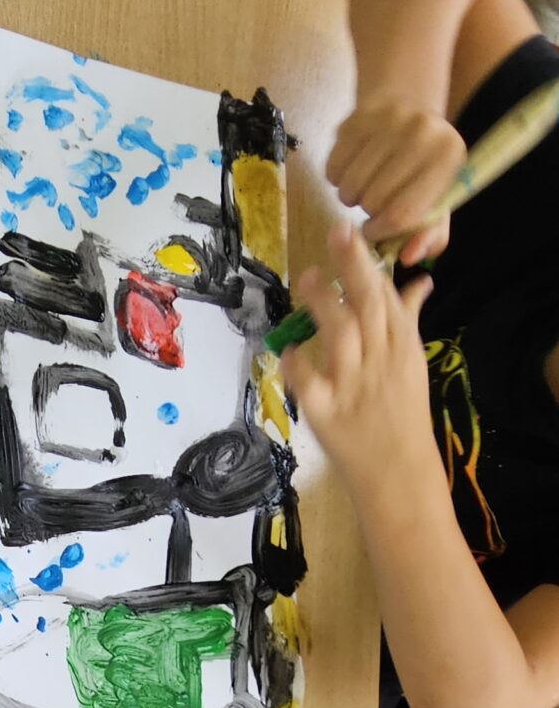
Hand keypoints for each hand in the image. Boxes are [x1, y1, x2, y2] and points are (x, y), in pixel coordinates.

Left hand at [281, 224, 433, 494]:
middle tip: (335, 234)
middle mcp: (380, 361)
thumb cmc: (403, 416)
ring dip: (323, 304)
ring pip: (340, 335)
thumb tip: (418, 283)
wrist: (399, 474)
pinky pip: (310, 381)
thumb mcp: (413, 365)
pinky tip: (289, 350)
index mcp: (402, 348)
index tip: (351, 233)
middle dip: (352, 267)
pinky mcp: (327, 412)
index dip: (369, 262)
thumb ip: (407, 321)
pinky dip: (298, 364)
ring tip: (309, 279)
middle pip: (368, 306)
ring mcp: (353, 386)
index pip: (387, 296)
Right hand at [327, 95, 465, 264]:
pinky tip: (350, 170)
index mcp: (448, 158)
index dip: (382, 231)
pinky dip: (336, 178)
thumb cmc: (423, 166)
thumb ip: (429, 236)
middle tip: (374, 201)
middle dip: (368, 212)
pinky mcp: (358, 116)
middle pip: (373, 202)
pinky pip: (332, 169)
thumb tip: (408, 256)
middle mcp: (422, 133)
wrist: (408, 105)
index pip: (403, 214)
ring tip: (363, 187)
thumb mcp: (437, 201)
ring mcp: (389, 120)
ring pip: (349, 187)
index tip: (375, 229)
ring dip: (350, 197)